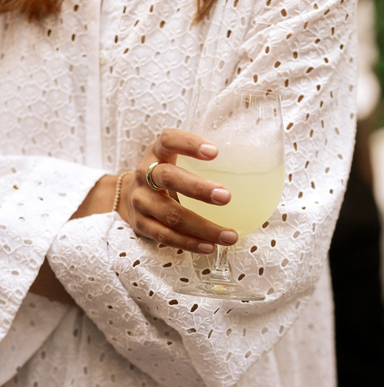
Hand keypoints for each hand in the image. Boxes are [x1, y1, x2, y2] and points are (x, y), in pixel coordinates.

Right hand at [118, 128, 237, 253]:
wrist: (126, 198)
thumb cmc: (165, 177)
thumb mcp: (174, 161)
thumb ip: (201, 163)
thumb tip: (254, 166)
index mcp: (157, 153)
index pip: (169, 140)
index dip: (189, 144)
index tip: (215, 152)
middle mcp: (144, 175)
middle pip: (168, 177)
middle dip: (198, 188)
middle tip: (227, 197)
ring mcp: (140, 201)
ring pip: (170, 214)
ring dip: (202, 226)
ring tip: (230, 235)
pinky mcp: (140, 224)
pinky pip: (165, 236)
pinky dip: (189, 242)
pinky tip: (210, 246)